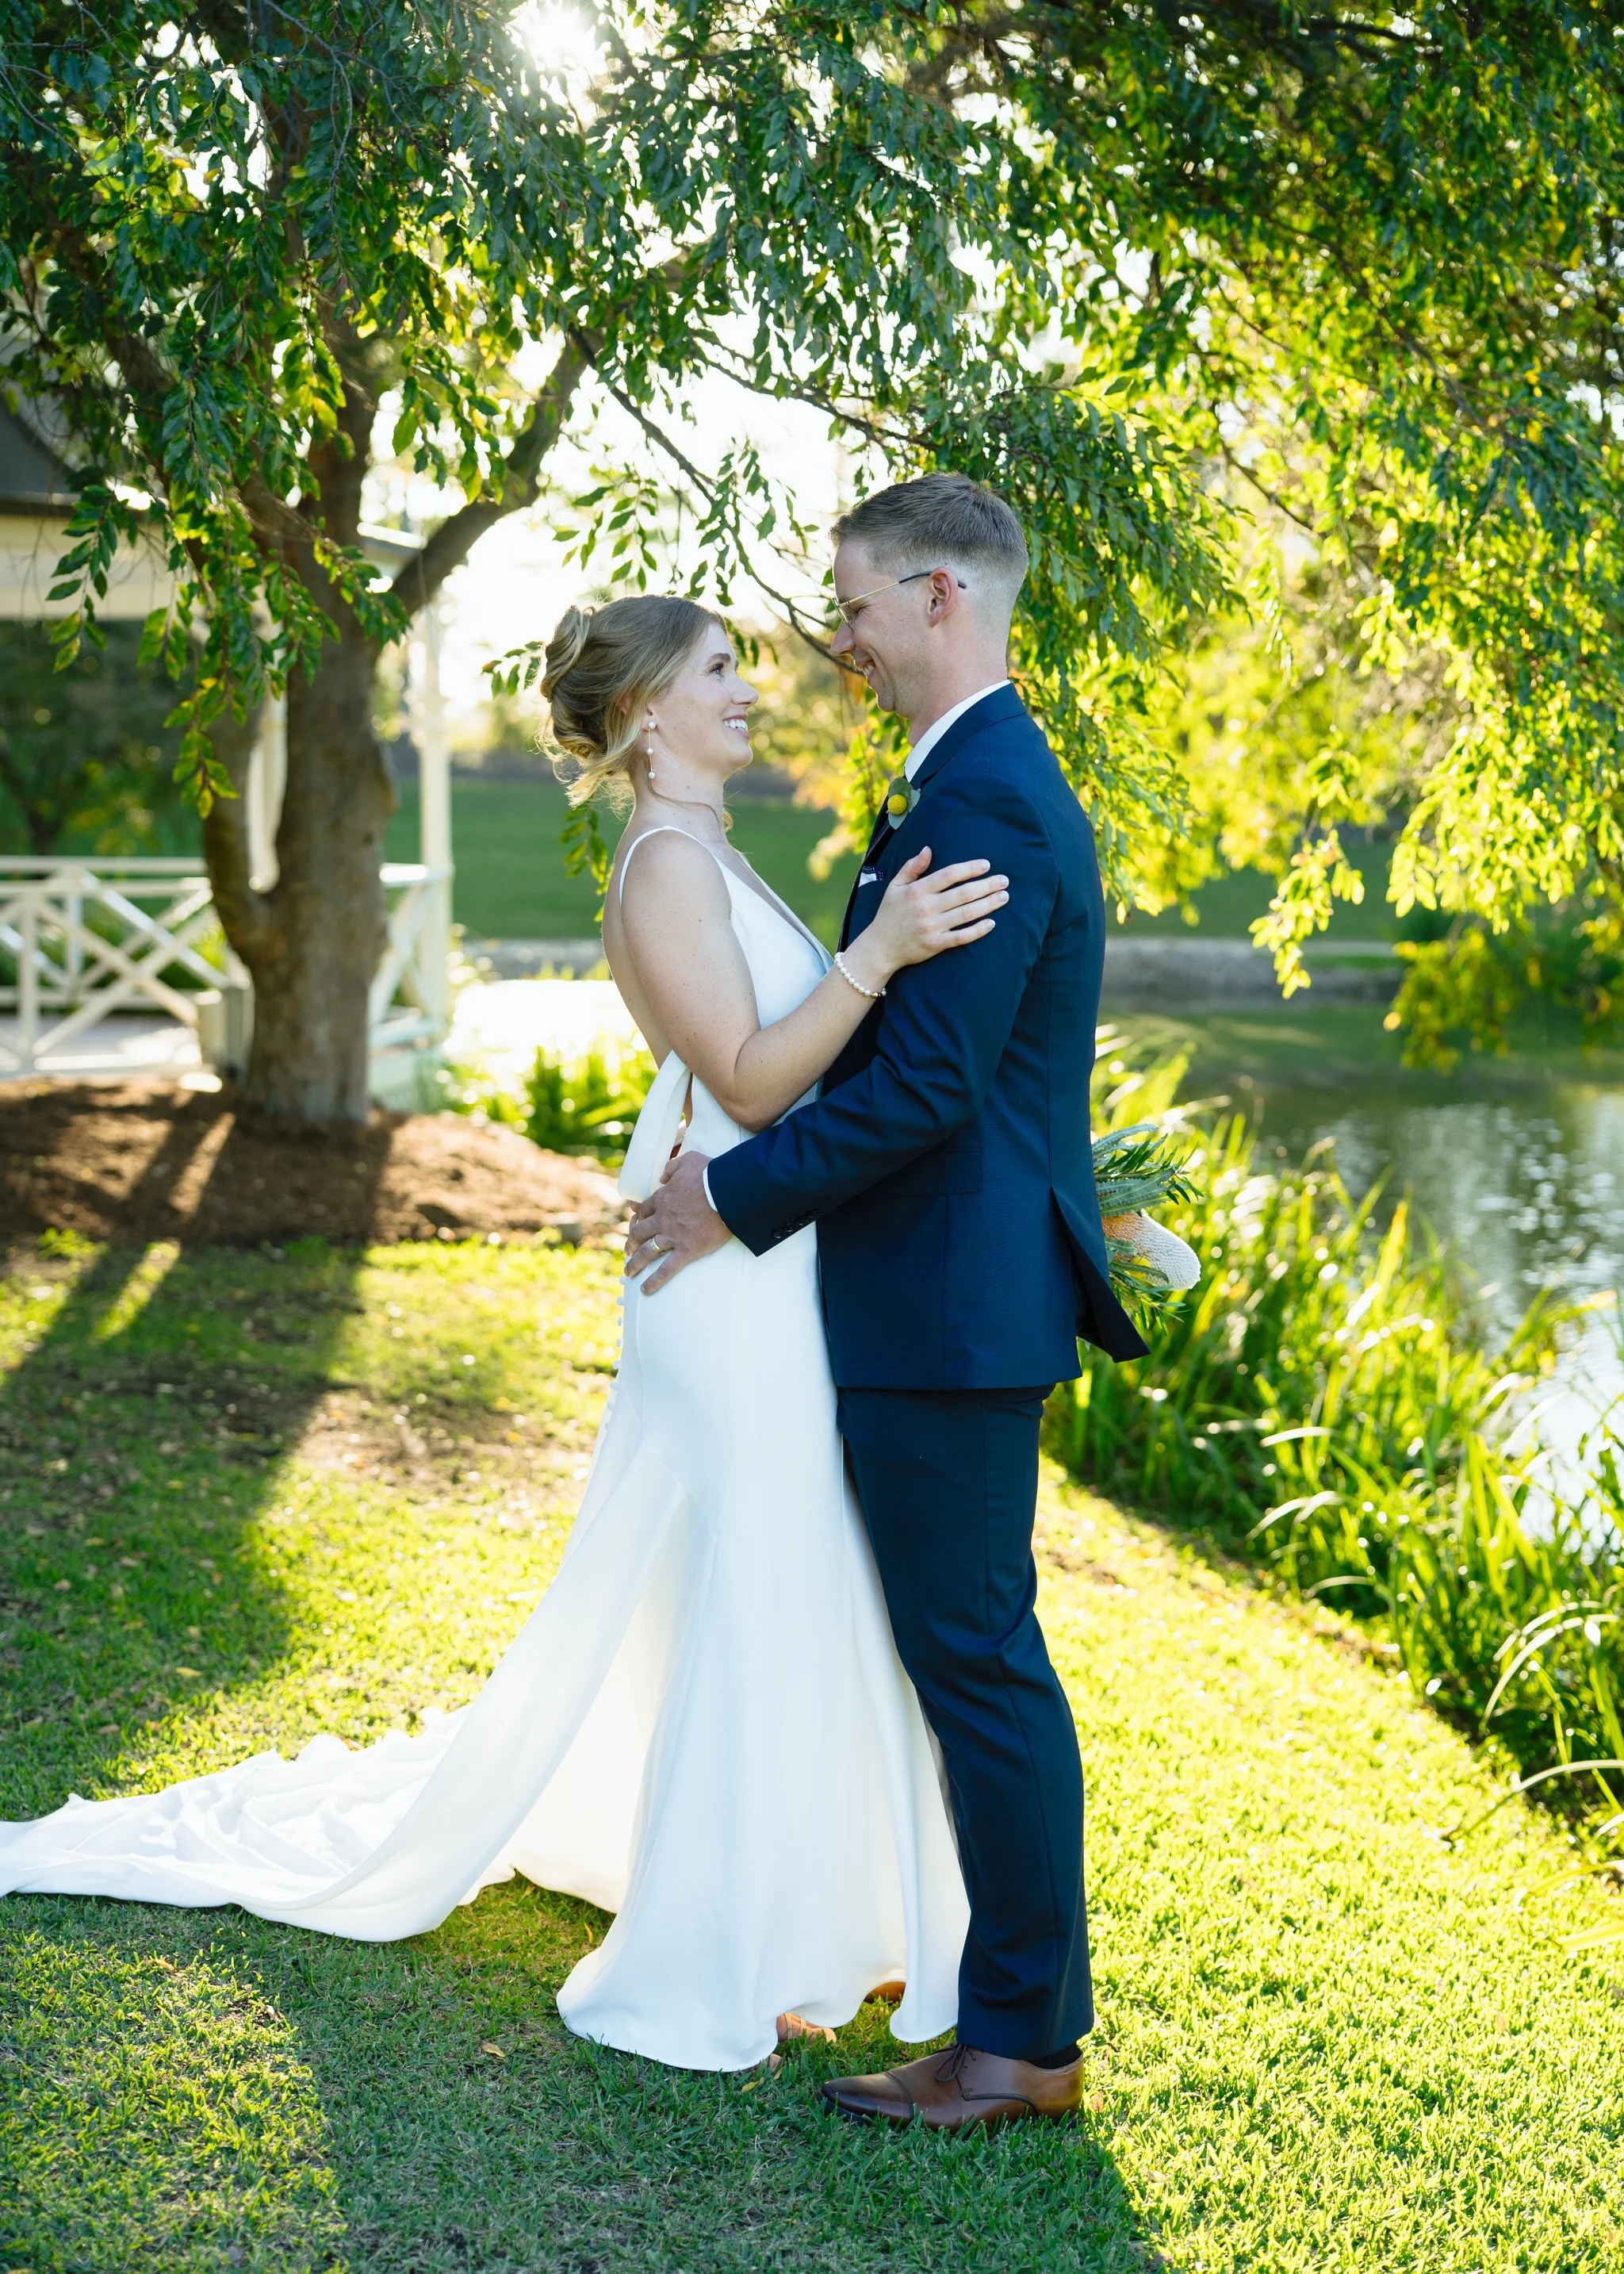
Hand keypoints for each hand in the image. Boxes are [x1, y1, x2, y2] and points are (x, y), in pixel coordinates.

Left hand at [623, 1151, 729, 1292]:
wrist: (727, 1191)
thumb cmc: (711, 1174)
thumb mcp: (688, 1160)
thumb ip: (672, 1167)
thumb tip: (662, 1174)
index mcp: (662, 1198)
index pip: (644, 1210)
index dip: (638, 1217)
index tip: (635, 1223)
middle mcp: (663, 1219)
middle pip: (640, 1233)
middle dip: (631, 1242)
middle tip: (627, 1250)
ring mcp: (673, 1236)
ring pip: (647, 1252)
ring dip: (635, 1263)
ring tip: (628, 1272)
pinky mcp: (687, 1250)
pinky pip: (667, 1269)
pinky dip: (655, 1281)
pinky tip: (645, 1290)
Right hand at [849, 847, 1007, 989]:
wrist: (879, 947)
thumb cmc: (889, 914)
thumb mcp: (895, 886)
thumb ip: (912, 867)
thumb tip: (928, 849)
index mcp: (917, 891)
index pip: (948, 875)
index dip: (969, 869)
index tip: (986, 865)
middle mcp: (926, 908)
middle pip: (963, 894)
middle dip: (986, 886)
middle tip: (1004, 881)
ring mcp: (932, 927)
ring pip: (966, 914)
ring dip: (988, 905)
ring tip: (1004, 897)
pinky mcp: (935, 945)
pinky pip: (961, 937)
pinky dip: (977, 931)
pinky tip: (991, 923)